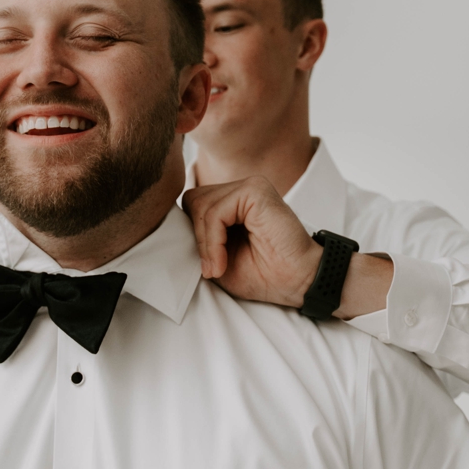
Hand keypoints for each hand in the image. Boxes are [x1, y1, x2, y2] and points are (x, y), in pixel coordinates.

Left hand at [182, 178, 392, 318]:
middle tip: (210, 267)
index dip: (191, 235)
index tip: (204, 265)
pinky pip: (215, 211)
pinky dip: (211, 239)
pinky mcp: (256, 190)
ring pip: (199, 205)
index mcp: (233, 201)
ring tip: (216, 266)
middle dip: (196, 237)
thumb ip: (198, 238)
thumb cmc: (263, 274)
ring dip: (204, 242)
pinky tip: (221, 261)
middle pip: (192, 200)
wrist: (300, 283)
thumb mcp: (216, 257)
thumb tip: (167, 228)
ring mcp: (250, 185)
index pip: (192, 205)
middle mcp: (241, 188)